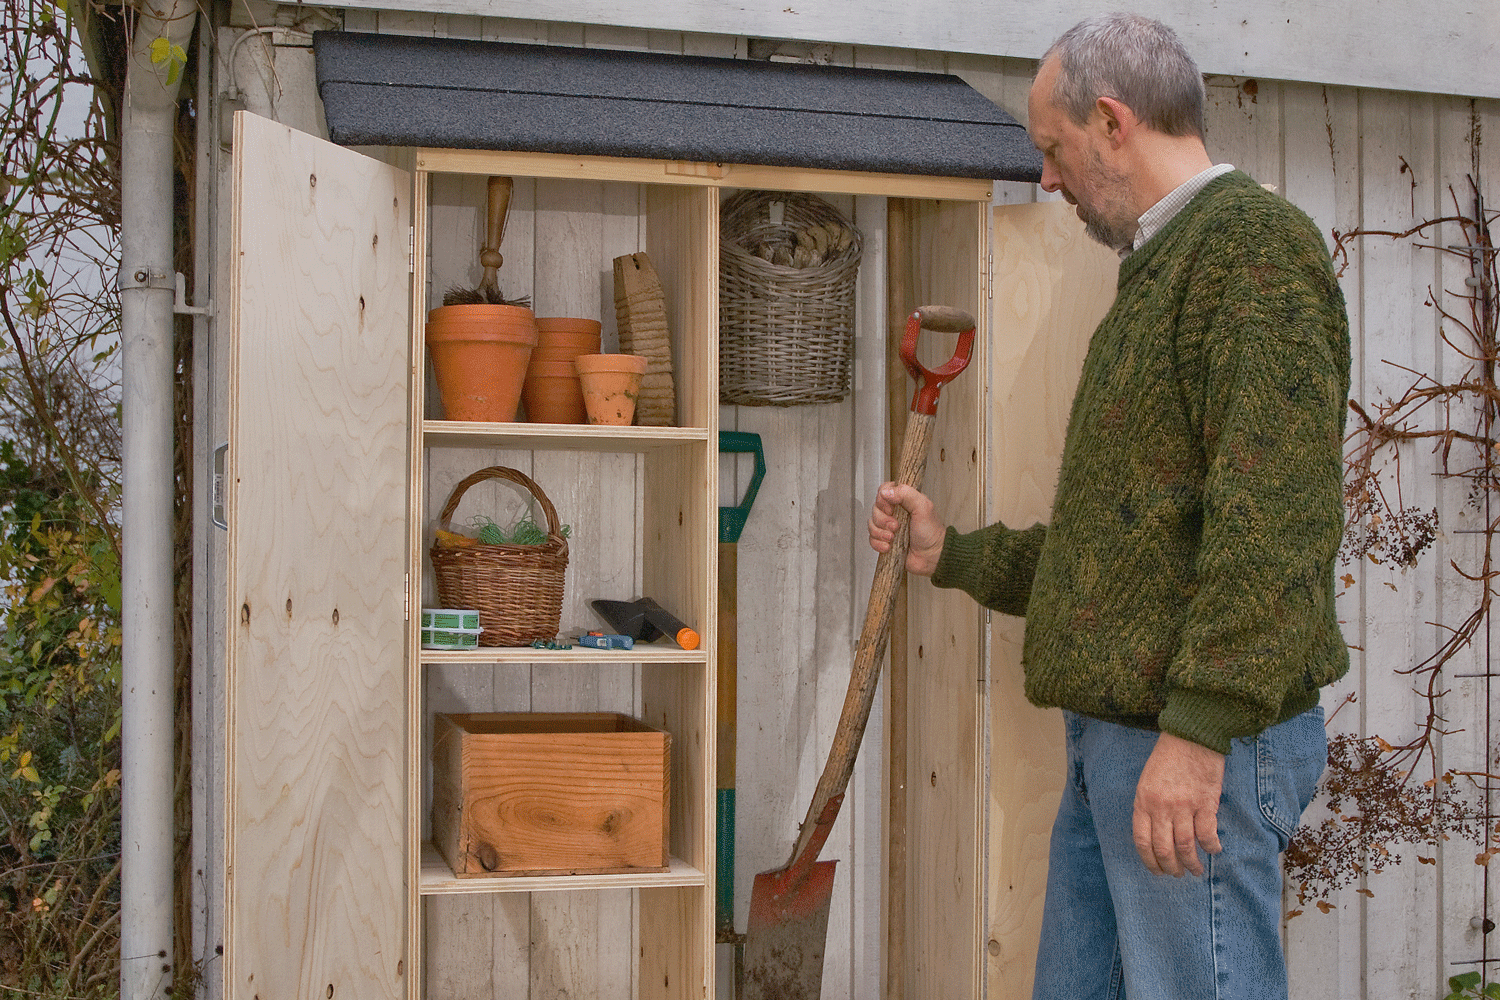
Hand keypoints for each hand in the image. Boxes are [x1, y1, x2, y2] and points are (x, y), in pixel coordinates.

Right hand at [867, 482, 944, 576]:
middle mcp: (894, 512)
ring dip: (881, 532)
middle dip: (883, 520)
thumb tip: (885, 492)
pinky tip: (889, 546)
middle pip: (875, 509)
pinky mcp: (885, 541)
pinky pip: (872, 539)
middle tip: (896, 526)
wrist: (932, 556)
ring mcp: (888, 527)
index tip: (891, 509)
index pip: (883, 491)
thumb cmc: (931, 532)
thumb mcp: (923, 507)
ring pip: (872, 524)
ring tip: (893, 538)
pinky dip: (878, 543)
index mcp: (903, 501)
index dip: (883, 500)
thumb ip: (906, 494)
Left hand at [1132, 732, 1224, 876]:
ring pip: (1186, 846)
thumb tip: (1156, 835)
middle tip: (1178, 874)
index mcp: (1143, 802)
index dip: (1149, 861)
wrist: (1191, 736)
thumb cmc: (1167, 757)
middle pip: (1164, 849)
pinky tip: (1213, 850)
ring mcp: (1184, 806)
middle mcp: (1161, 808)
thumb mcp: (1147, 781)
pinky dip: (1211, 847)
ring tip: (1196, 870)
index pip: (1142, 841)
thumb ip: (1149, 807)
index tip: (1157, 871)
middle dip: (1171, 867)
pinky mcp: (1206, 803)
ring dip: (1192, 863)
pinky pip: (1208, 833)